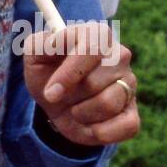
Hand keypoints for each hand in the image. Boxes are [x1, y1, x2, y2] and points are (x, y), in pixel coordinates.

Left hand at [23, 22, 138, 146]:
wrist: (55, 98)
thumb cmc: (47, 70)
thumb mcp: (34, 55)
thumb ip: (40, 44)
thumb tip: (55, 43)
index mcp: (97, 35)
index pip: (91, 49)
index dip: (69, 74)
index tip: (51, 92)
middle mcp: (119, 55)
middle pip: (95, 82)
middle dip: (70, 96)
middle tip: (60, 96)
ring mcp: (130, 83)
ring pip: (108, 104)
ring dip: (81, 113)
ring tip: (74, 108)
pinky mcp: (132, 111)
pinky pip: (127, 126)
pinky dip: (100, 132)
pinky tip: (89, 124)